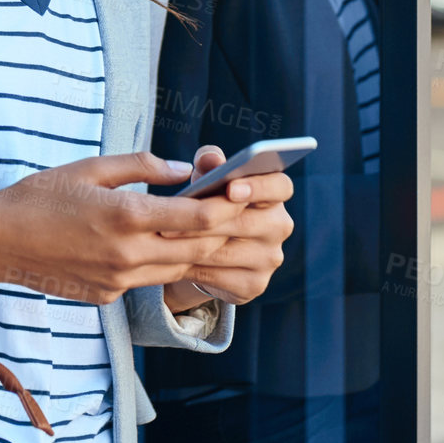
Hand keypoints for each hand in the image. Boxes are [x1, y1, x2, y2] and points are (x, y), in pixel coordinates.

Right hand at [0, 150, 267, 305]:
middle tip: (245, 218)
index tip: (244, 195)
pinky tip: (163, 247)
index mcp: (126, 216)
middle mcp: (128, 254)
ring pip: (177, 268)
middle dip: (226, 234)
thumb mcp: (90, 168)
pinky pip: (147, 280)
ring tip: (215, 233)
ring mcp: (118, 281)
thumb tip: (182, 170)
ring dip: (198, 252)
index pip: (199, 219)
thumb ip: (142, 166)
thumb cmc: (40, 197)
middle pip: (198, 249)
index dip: (229, 209)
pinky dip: (162, 263)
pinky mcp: (108, 296)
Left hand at [158, 145, 293, 306]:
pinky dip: (194, 267)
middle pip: (246, 222)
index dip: (259, 187)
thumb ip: (209, 166)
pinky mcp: (255, 284)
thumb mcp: (207, 183)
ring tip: (163, 236)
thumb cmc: (208, 206)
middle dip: (206, 219)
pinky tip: (172, 260)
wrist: (205, 254)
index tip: (231, 188)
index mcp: (274, 196)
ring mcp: (270, 258)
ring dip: (193, 244)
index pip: (280, 186)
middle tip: (171, 217)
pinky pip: (220, 276)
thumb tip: (209, 158)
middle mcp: (279, 227)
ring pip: (228, 250)